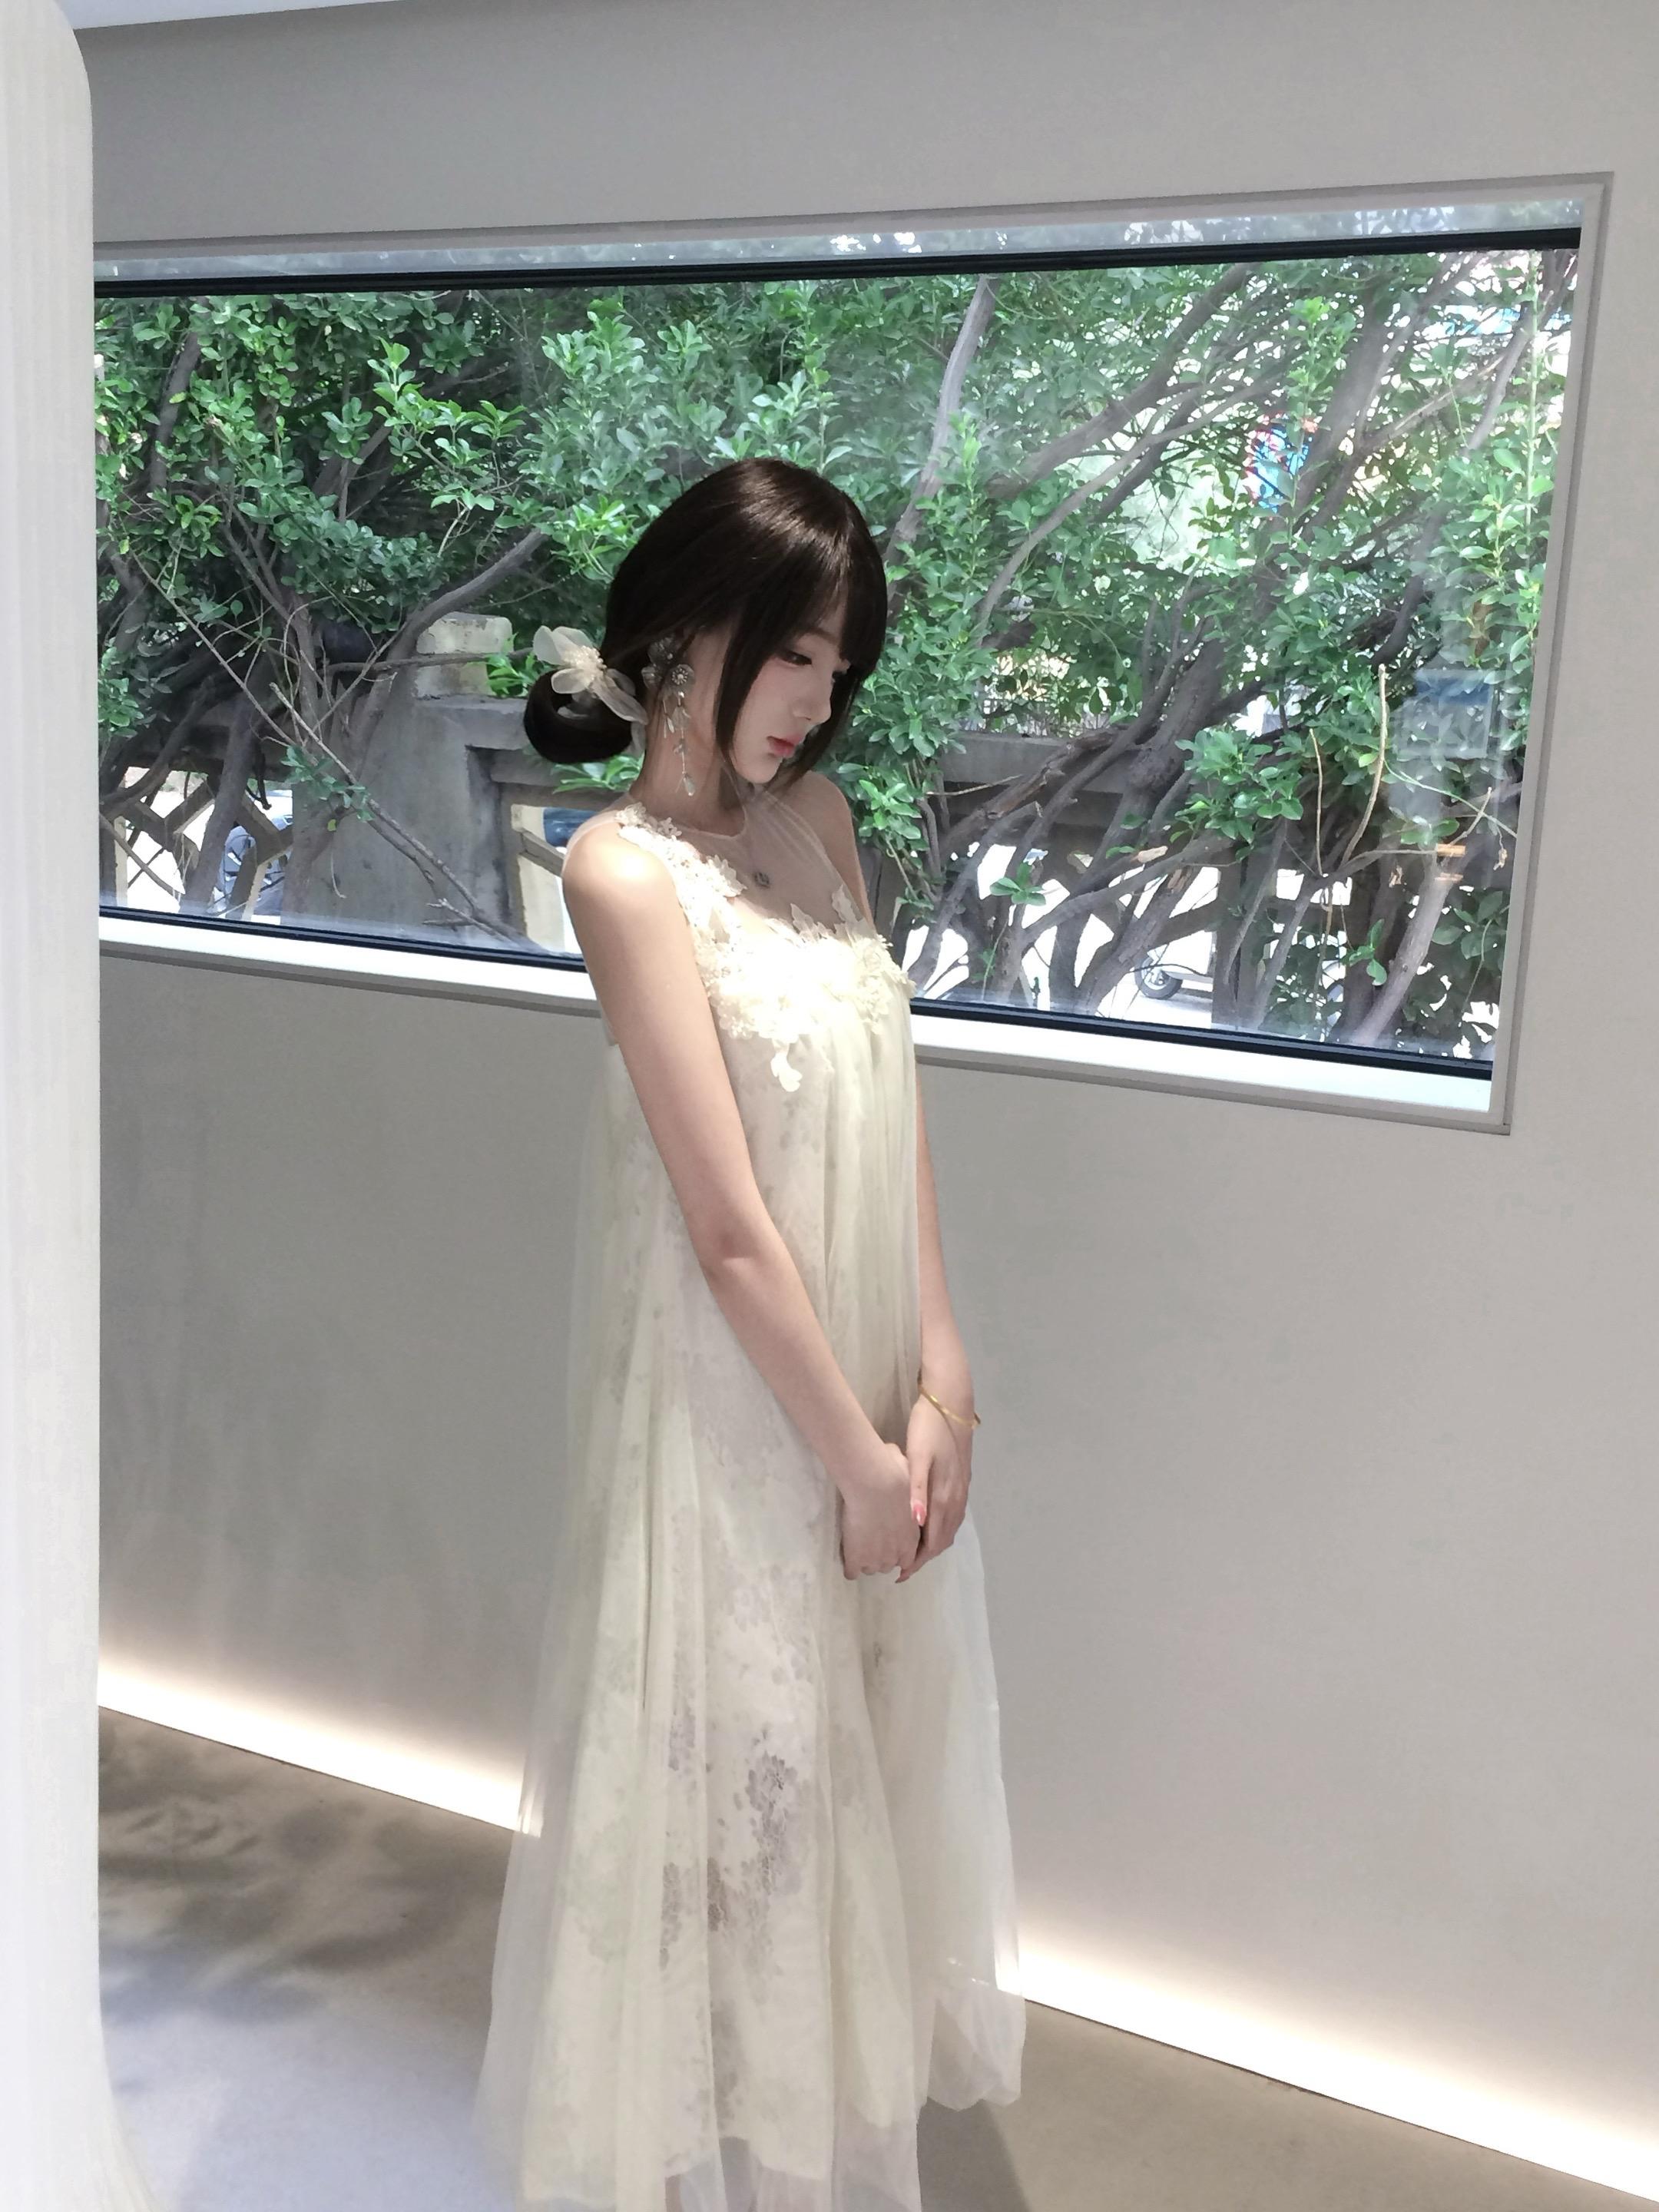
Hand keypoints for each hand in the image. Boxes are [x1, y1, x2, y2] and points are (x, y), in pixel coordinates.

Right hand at [837, 1439, 923, 1579]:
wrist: (876, 1484)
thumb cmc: (895, 1476)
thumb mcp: (907, 1474)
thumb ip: (906, 1478)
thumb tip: (899, 1460)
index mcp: (912, 1538)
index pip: (907, 1558)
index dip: (896, 1549)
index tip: (886, 1539)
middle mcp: (897, 1553)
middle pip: (888, 1565)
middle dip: (881, 1556)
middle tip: (871, 1539)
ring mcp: (876, 1558)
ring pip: (870, 1569)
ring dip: (865, 1560)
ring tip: (857, 1546)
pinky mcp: (856, 1558)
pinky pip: (852, 1572)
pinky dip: (849, 1566)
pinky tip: (846, 1554)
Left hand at [894, 1388, 971, 1582]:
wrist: (952, 1405)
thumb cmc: (929, 1429)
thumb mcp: (918, 1457)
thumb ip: (916, 1491)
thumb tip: (916, 1523)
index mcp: (944, 1497)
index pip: (932, 1542)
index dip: (917, 1561)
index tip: (900, 1575)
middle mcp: (956, 1500)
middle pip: (942, 1541)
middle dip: (923, 1558)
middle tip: (902, 1568)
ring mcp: (962, 1491)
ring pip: (949, 1530)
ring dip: (933, 1545)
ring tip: (913, 1553)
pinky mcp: (962, 1482)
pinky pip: (953, 1518)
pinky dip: (941, 1530)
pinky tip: (928, 1525)